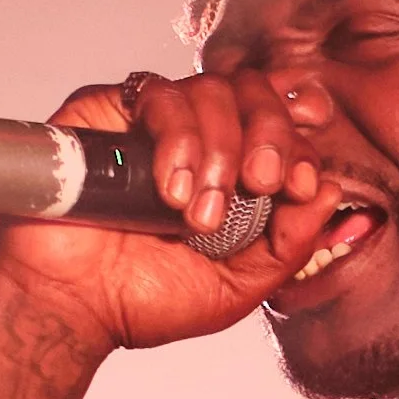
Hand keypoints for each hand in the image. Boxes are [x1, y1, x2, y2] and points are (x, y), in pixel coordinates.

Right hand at [0, 72, 344, 351]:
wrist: (70, 310)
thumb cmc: (141, 301)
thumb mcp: (239, 286)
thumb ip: (289, 243)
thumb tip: (328, 190)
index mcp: (232, 170)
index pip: (281, 120)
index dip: (301, 135)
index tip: (303, 180)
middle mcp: (195, 137)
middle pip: (253, 90)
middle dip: (271, 133)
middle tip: (261, 181)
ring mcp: (149, 121)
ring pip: (210, 88)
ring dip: (219, 149)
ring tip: (198, 212)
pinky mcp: (105, 111)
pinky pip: (157, 93)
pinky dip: (176, 137)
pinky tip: (170, 190)